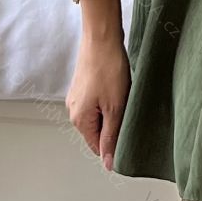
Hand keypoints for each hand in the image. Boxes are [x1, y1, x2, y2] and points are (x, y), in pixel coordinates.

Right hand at [65, 34, 130, 171]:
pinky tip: (117, 88)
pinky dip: (108, 100)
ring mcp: (76, 97)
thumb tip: (107, 162)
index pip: (97, 147)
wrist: (101, 38)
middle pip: (96, 131)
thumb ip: (111, 137)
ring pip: (97, 116)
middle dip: (113, 125)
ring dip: (112, 112)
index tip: (128, 131)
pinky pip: (96, 103)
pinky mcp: (82, 85)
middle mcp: (73, 110)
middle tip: (127, 110)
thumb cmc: (108, 69)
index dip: (114, 144)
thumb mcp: (115, 108)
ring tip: (123, 97)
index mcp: (79, 120)